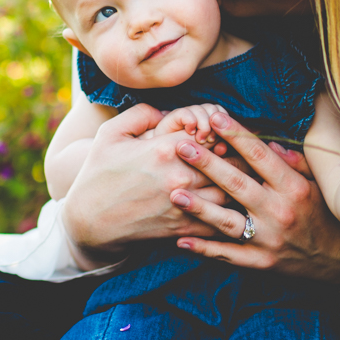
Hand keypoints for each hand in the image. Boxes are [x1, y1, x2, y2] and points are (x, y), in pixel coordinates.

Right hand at [60, 104, 231, 269]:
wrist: (88, 220)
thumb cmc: (98, 172)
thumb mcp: (112, 132)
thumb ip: (142, 113)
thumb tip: (168, 112)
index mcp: (165, 148)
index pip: (213, 133)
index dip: (224, 131)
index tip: (226, 132)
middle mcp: (180, 176)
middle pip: (228, 162)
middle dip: (240, 157)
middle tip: (251, 154)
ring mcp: (184, 204)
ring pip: (230, 191)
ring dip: (238, 184)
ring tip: (248, 178)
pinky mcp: (184, 226)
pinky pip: (220, 219)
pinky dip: (231, 211)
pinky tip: (237, 206)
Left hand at [168, 111, 339, 282]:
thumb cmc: (324, 214)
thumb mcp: (315, 184)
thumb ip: (293, 163)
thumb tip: (269, 143)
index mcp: (293, 187)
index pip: (260, 156)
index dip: (236, 135)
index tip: (214, 117)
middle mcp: (279, 211)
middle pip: (237, 184)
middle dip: (207, 164)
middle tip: (181, 147)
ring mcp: (269, 239)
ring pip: (228, 221)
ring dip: (199, 208)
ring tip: (175, 193)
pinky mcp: (261, 262)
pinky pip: (228, 254)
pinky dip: (204, 248)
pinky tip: (181, 240)